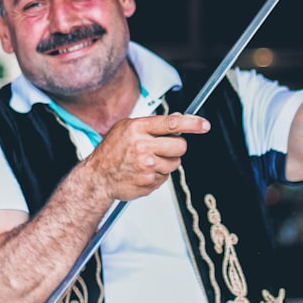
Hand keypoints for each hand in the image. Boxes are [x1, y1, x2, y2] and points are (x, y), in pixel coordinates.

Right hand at [86, 113, 209, 200]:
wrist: (97, 177)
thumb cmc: (112, 151)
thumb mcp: (127, 128)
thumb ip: (152, 124)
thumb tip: (179, 119)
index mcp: (138, 128)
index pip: (171, 123)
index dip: (192, 123)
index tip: (204, 125)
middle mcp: (143, 147)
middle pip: (180, 146)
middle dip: (177, 147)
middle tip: (166, 148)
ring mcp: (147, 166)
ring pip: (176, 163)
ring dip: (167, 162)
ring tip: (149, 161)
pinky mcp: (149, 182)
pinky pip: (166, 177)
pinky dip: (159, 174)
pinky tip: (144, 171)